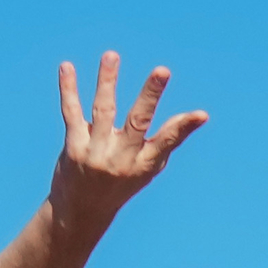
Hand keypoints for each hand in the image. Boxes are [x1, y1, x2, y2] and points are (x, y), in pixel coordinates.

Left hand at [49, 53, 206, 232]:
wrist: (80, 212)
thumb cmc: (120, 184)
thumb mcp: (147, 169)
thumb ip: (168, 141)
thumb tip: (198, 117)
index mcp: (143, 165)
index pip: (167, 142)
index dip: (184, 127)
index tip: (201, 114)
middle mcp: (121, 159)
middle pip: (137, 121)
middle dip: (150, 96)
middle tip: (163, 71)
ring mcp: (96, 153)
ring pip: (103, 111)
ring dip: (108, 81)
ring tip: (112, 55)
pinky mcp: (73, 148)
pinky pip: (72, 113)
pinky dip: (69, 89)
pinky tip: (67, 67)